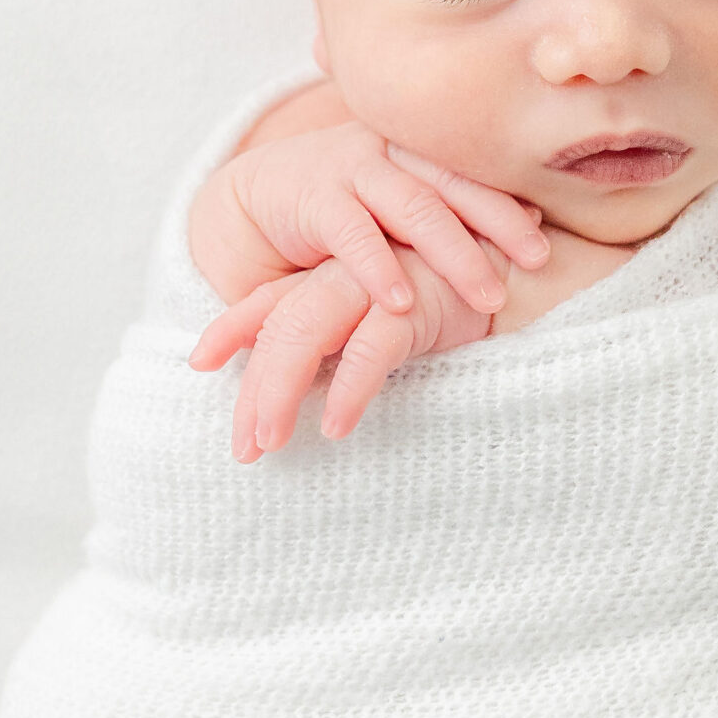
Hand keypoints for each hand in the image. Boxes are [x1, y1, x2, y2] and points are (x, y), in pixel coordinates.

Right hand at [187, 116, 547, 315]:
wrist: (255, 202)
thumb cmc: (343, 210)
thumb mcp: (398, 205)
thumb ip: (450, 209)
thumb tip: (534, 220)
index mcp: (415, 149)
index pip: (474, 173)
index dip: (510, 203)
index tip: (546, 241)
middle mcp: (389, 149)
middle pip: (454, 185)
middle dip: (499, 224)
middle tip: (540, 261)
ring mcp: (350, 167)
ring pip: (414, 208)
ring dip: (455, 254)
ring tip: (489, 298)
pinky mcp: (312, 198)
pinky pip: (353, 233)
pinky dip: (379, 268)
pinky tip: (402, 302)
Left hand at [188, 243, 500, 459]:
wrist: (520, 268)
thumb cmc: (453, 296)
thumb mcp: (390, 317)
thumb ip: (351, 340)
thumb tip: (315, 392)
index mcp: (334, 275)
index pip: (269, 302)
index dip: (231, 329)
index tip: (197, 363)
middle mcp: (345, 275)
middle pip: (278, 329)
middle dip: (254, 390)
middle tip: (243, 449)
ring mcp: (376, 285)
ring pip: (306, 334)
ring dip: (281, 391)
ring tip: (269, 444)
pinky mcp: (414, 303)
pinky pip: (370, 348)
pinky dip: (348, 388)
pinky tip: (336, 426)